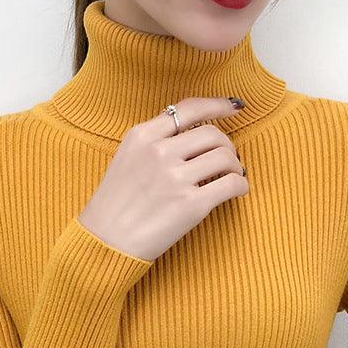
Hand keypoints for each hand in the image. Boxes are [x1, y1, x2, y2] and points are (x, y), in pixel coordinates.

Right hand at [78, 95, 248, 261]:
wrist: (106, 241)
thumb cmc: (115, 205)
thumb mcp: (126, 158)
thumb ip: (154, 142)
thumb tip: (193, 132)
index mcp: (142, 136)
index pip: (189, 109)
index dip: (217, 105)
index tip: (234, 108)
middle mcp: (159, 152)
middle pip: (212, 134)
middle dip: (227, 145)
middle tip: (228, 160)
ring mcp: (175, 178)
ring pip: (225, 157)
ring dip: (236, 166)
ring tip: (232, 176)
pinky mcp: (190, 205)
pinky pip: (231, 184)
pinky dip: (241, 185)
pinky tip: (238, 191)